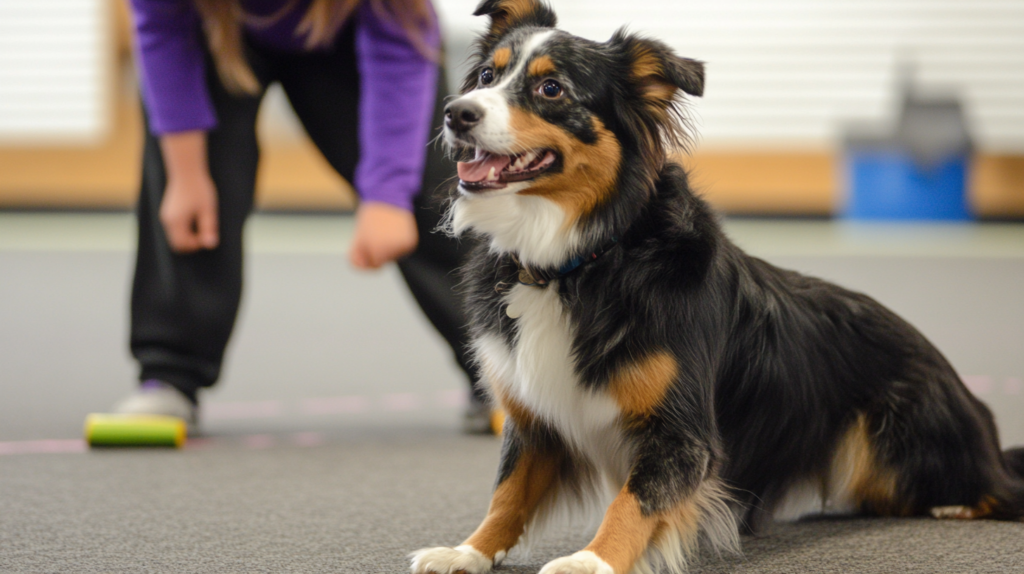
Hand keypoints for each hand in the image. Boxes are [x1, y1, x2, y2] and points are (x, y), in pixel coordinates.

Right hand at [158, 131, 218, 252]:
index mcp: (176, 222)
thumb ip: (208, 228)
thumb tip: (210, 245)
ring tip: (202, 222)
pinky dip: (185, 229)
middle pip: (177, 243)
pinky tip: (196, 218)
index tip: (209, 234)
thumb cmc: (199, 188)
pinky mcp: (168, 211)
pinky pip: (175, 228)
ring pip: (176, 236)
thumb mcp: (208, 209)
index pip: (183, 244)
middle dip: (192, 242)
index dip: (197, 244)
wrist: (186, 170)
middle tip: (206, 232)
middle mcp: (167, 220)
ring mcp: (166, 216)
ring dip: (189, 236)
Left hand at [349, 201, 418, 268]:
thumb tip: (364, 267)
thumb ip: (356, 257)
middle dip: (379, 250)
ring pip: (395, 256)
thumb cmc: (371, 216)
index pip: (375, 265)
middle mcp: (393, 249)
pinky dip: (399, 243)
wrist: (388, 196)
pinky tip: (394, 231)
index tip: (367, 240)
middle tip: (376, 232)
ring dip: (389, 247)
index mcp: (378, 249)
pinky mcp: (411, 241)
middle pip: (385, 261)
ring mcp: (404, 246)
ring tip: (386, 230)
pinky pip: (404, 250)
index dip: (368, 254)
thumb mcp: (358, 238)